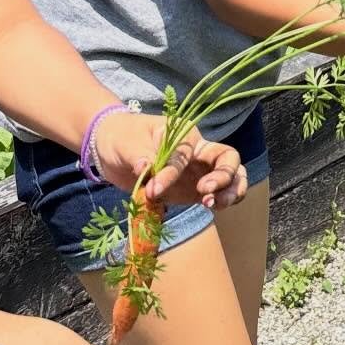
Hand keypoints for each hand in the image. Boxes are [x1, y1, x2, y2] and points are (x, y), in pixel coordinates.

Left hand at [95, 111, 246, 211]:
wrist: (113, 149)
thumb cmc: (123, 137)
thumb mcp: (128, 144)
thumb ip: (140, 156)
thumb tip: (145, 169)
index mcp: (185, 136)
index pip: (187, 155)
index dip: (172, 173)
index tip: (153, 188)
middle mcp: (198, 153)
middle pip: (228, 159)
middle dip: (224, 176)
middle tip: (205, 194)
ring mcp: (198, 172)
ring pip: (231, 178)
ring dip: (231, 191)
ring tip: (213, 204)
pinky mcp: (192, 191)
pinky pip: (215, 195)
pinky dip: (221, 202)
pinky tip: (212, 209)